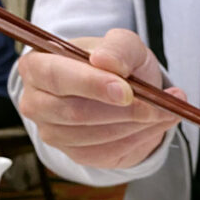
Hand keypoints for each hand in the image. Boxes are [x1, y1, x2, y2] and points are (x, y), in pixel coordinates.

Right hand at [17, 28, 185, 168]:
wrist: (125, 93)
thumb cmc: (116, 64)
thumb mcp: (124, 45)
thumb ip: (117, 48)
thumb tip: (104, 61)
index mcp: (37, 65)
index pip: (56, 77)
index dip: (91, 85)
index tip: (127, 91)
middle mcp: (36, 102)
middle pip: (75, 112)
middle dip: (122, 111)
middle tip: (158, 106)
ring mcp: (53, 132)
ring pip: (95, 136)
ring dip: (135, 126)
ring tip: (163, 112)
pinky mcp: (75, 154)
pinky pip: (106, 153)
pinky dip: (136, 140)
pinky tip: (153, 126)